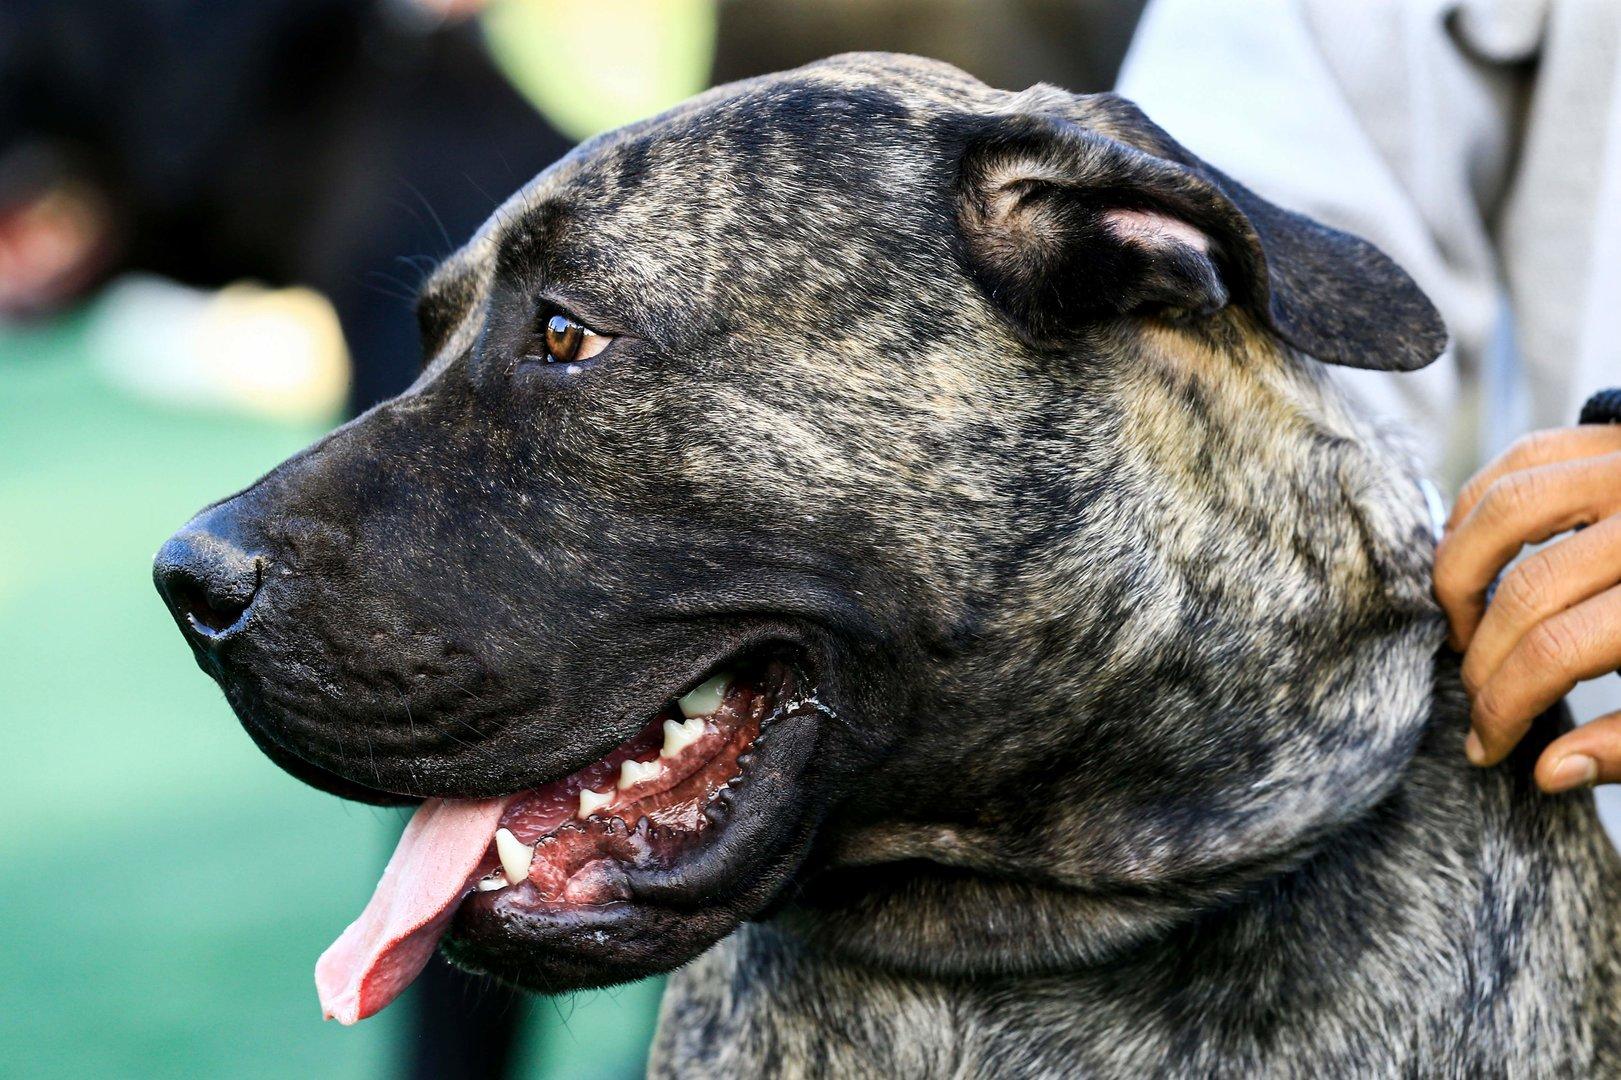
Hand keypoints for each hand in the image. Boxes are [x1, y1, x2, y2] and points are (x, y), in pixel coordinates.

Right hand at [1433, 425, 1620, 791]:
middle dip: (1482, 658)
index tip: (1489, 744)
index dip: (1507, 706)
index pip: (1557, 652)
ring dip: (1461, 575)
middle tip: (1478, 694)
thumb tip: (1549, 769)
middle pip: (1525, 591)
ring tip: (1464, 625)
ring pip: (1504, 509)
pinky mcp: (1614, 438)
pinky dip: (1476, 509)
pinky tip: (1473, 559)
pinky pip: (1519, 460)